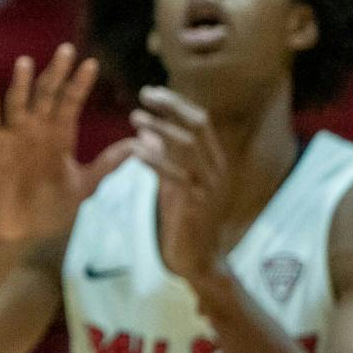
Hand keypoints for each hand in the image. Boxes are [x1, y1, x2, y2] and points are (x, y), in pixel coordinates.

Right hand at [0, 45, 131, 244]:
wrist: (24, 230)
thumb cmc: (53, 206)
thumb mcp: (86, 185)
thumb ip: (108, 164)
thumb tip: (140, 146)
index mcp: (59, 135)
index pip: (71, 102)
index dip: (80, 84)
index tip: (92, 63)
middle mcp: (37, 131)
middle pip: (46, 95)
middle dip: (56, 73)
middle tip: (66, 49)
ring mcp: (16, 139)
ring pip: (18, 105)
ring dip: (21, 84)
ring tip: (26, 62)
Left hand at [130, 86, 232, 290]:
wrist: (198, 260)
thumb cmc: (184, 220)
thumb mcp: (174, 182)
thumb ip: (165, 157)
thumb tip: (146, 129)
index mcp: (214, 161)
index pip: (200, 122)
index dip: (176, 104)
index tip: (150, 91)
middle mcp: (218, 168)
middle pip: (198, 126)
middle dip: (172, 107)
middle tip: (143, 95)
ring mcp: (211, 186)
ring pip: (189, 147)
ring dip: (161, 128)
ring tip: (135, 118)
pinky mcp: (199, 204)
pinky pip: (178, 176)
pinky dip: (157, 161)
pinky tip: (137, 151)